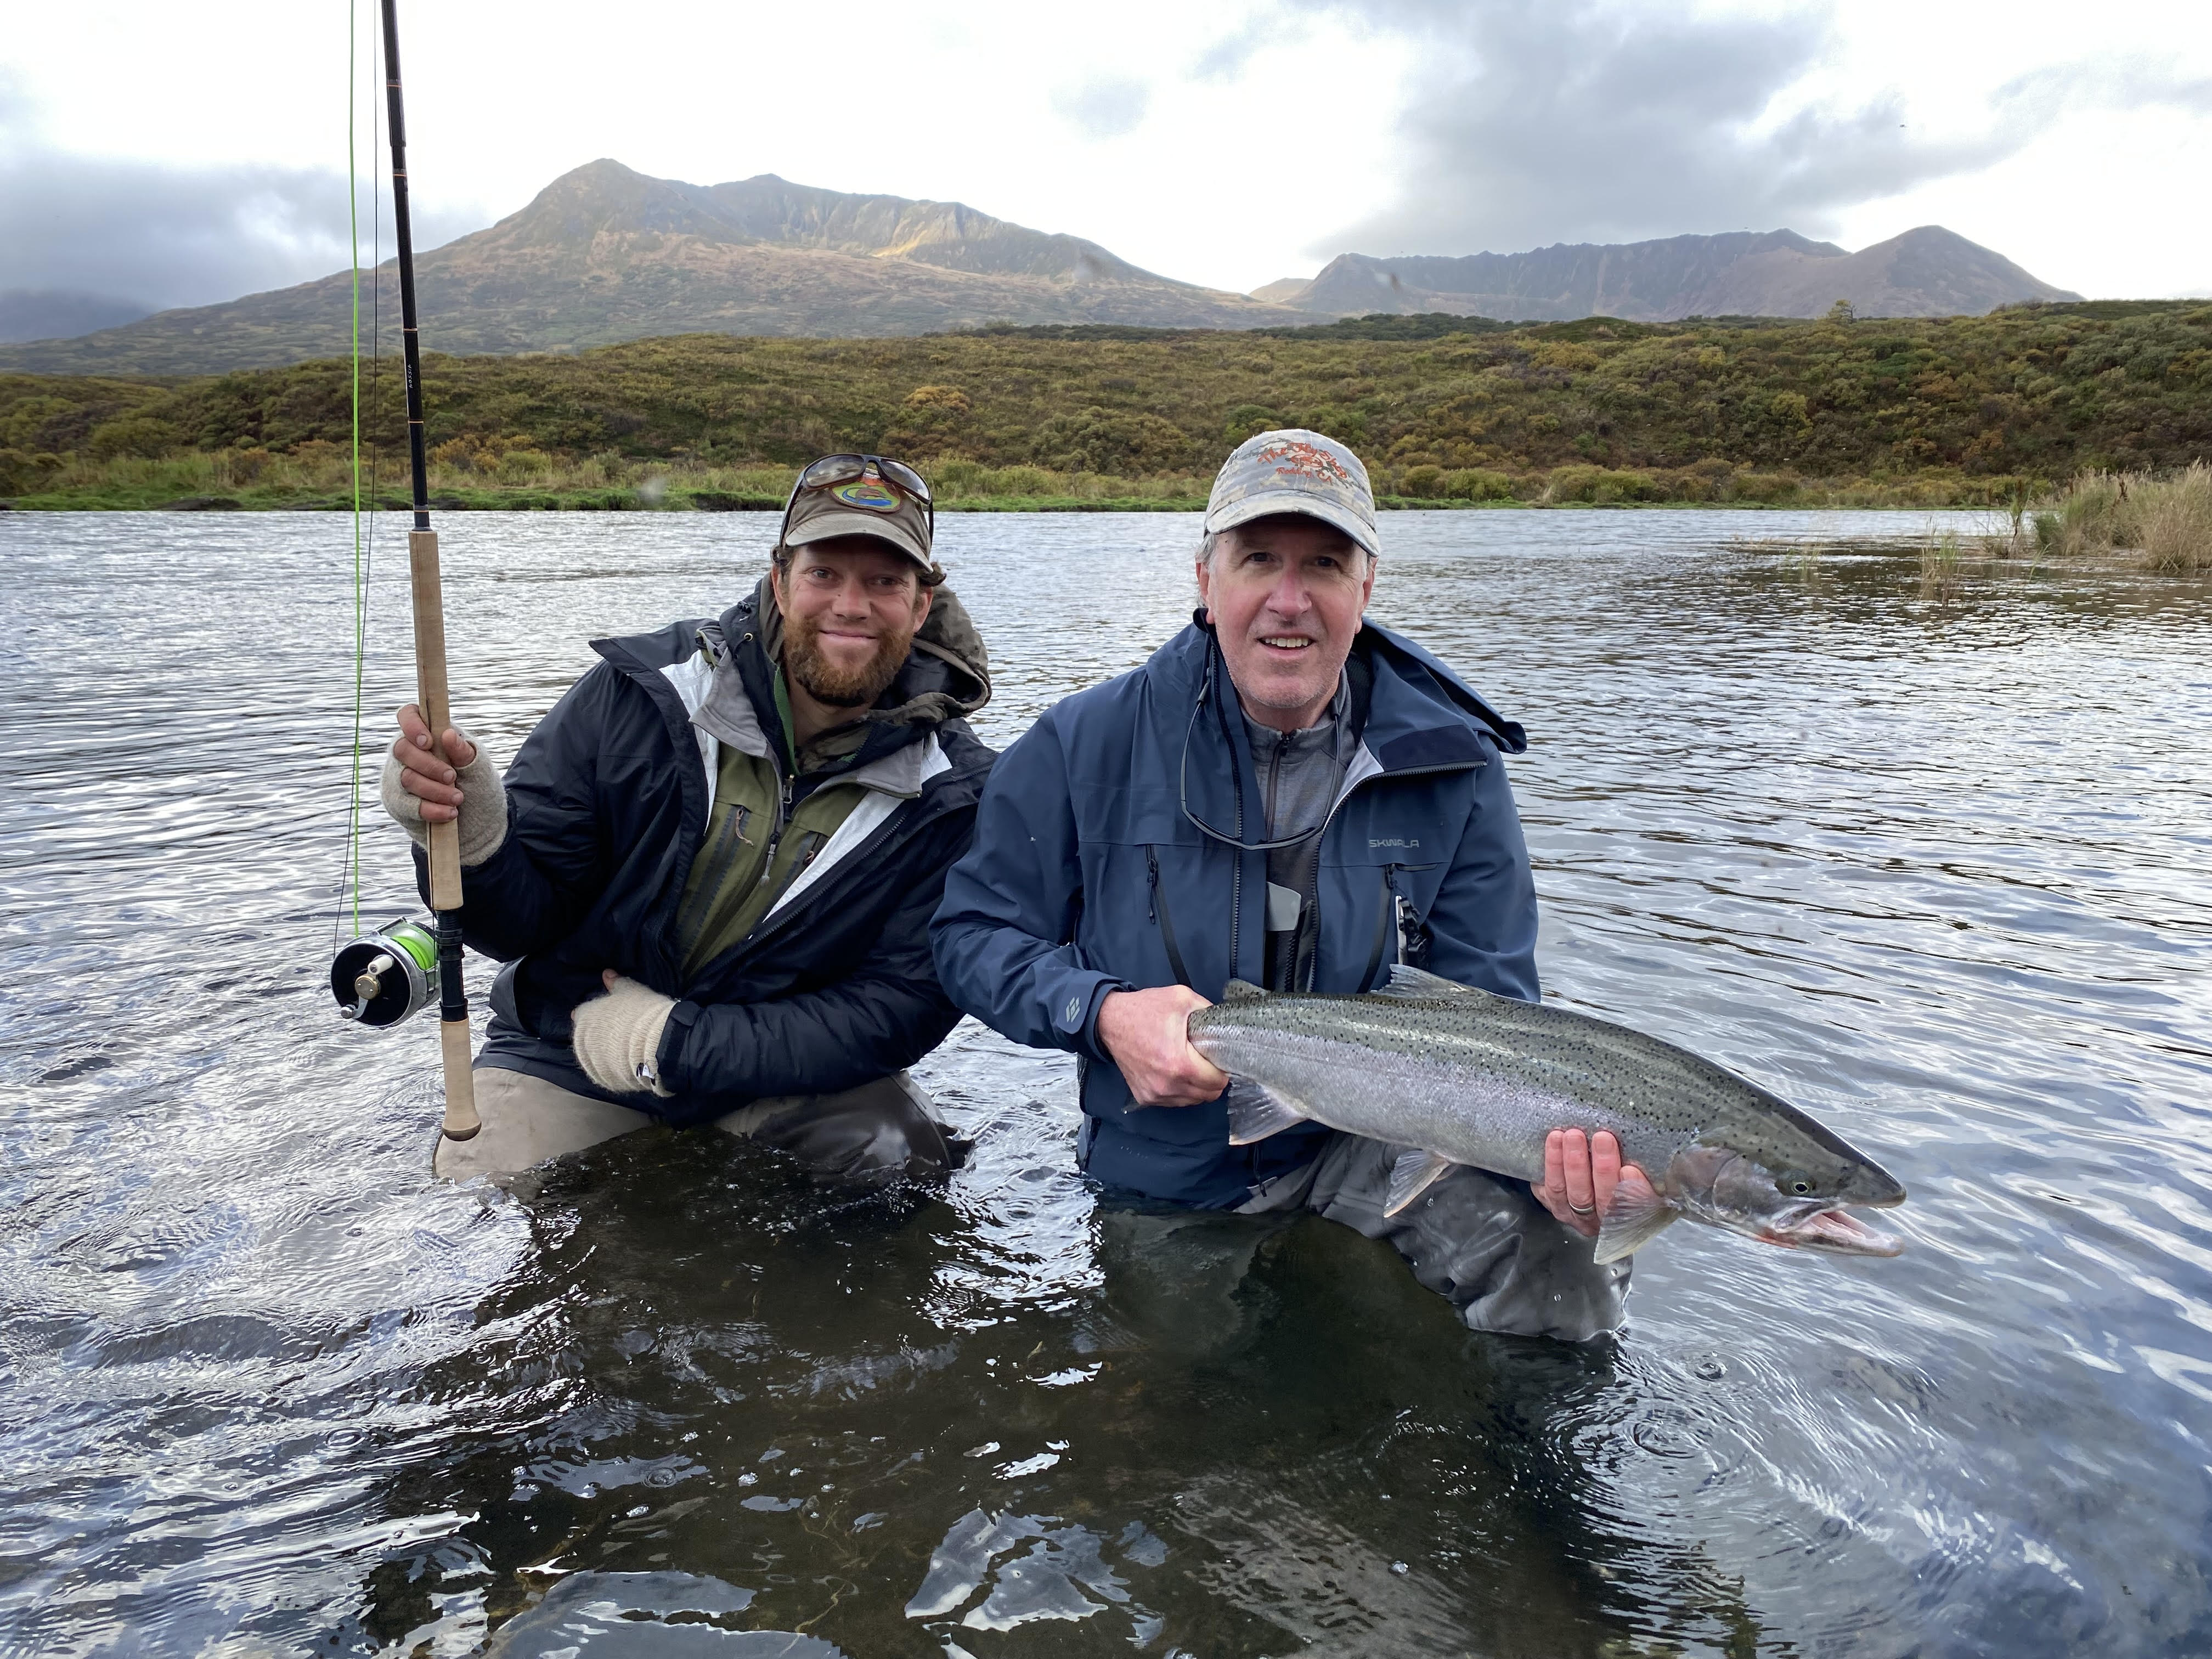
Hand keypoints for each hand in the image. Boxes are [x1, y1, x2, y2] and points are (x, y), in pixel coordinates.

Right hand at [390, 703, 477, 824]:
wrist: (474, 814)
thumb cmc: (473, 779)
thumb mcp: (475, 763)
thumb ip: (462, 749)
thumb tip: (448, 734)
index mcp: (426, 732)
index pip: (408, 715)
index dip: (412, 725)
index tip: (429, 742)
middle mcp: (407, 751)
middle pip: (402, 749)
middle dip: (429, 765)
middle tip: (452, 777)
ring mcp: (399, 776)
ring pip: (406, 778)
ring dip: (435, 790)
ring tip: (458, 798)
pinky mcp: (398, 801)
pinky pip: (408, 805)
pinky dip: (432, 810)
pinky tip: (449, 812)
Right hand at [1097, 986, 1228, 1106]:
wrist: (1110, 1021)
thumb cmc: (1145, 1010)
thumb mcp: (1182, 998)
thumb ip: (1208, 1011)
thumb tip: (1225, 1025)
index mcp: (1179, 1063)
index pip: (1217, 1081)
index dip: (1223, 1068)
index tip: (1218, 1057)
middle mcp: (1167, 1085)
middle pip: (1208, 1095)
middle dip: (1213, 1079)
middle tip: (1206, 1061)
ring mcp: (1155, 1094)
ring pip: (1192, 1101)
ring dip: (1197, 1087)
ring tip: (1190, 1066)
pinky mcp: (1145, 1097)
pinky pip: (1175, 1101)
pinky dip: (1180, 1091)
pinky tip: (1175, 1073)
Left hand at [1532, 1128, 1655, 1237]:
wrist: (1585, 1180)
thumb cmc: (1622, 1174)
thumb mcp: (1641, 1177)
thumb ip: (1643, 1170)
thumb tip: (1648, 1148)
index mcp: (1630, 1217)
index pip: (1635, 1210)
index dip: (1632, 1193)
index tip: (1630, 1170)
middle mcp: (1600, 1221)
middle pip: (1601, 1200)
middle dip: (1601, 1168)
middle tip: (1602, 1138)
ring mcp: (1573, 1214)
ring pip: (1571, 1193)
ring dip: (1570, 1163)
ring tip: (1571, 1135)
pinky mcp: (1552, 1203)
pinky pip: (1548, 1187)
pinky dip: (1551, 1164)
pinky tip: (1554, 1141)